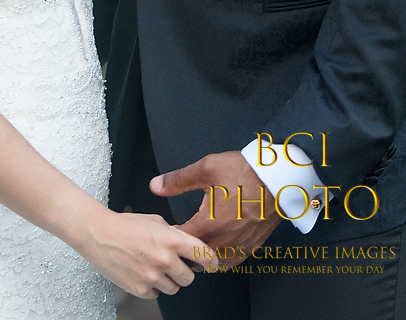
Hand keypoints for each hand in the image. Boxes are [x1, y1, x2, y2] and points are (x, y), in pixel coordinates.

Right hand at [76, 205, 217, 298]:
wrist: (99, 234)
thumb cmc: (124, 224)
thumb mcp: (155, 220)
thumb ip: (173, 233)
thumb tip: (185, 243)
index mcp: (172, 240)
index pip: (203, 256)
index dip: (210, 261)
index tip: (211, 264)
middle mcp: (165, 260)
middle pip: (190, 278)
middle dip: (184, 271)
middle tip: (174, 264)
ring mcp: (153, 276)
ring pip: (173, 288)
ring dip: (168, 280)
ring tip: (153, 266)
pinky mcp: (140, 289)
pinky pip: (156, 294)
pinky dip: (152, 286)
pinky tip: (142, 272)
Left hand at [150, 150, 279, 270]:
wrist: (278, 178)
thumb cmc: (243, 171)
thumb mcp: (207, 169)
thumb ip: (178, 180)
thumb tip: (155, 186)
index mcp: (208, 225)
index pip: (180, 242)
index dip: (170, 236)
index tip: (166, 228)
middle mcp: (224, 242)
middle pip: (195, 259)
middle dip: (184, 249)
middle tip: (179, 234)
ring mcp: (239, 247)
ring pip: (214, 263)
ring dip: (202, 256)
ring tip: (196, 240)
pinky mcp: (252, 247)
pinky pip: (231, 261)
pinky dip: (220, 256)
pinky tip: (217, 243)